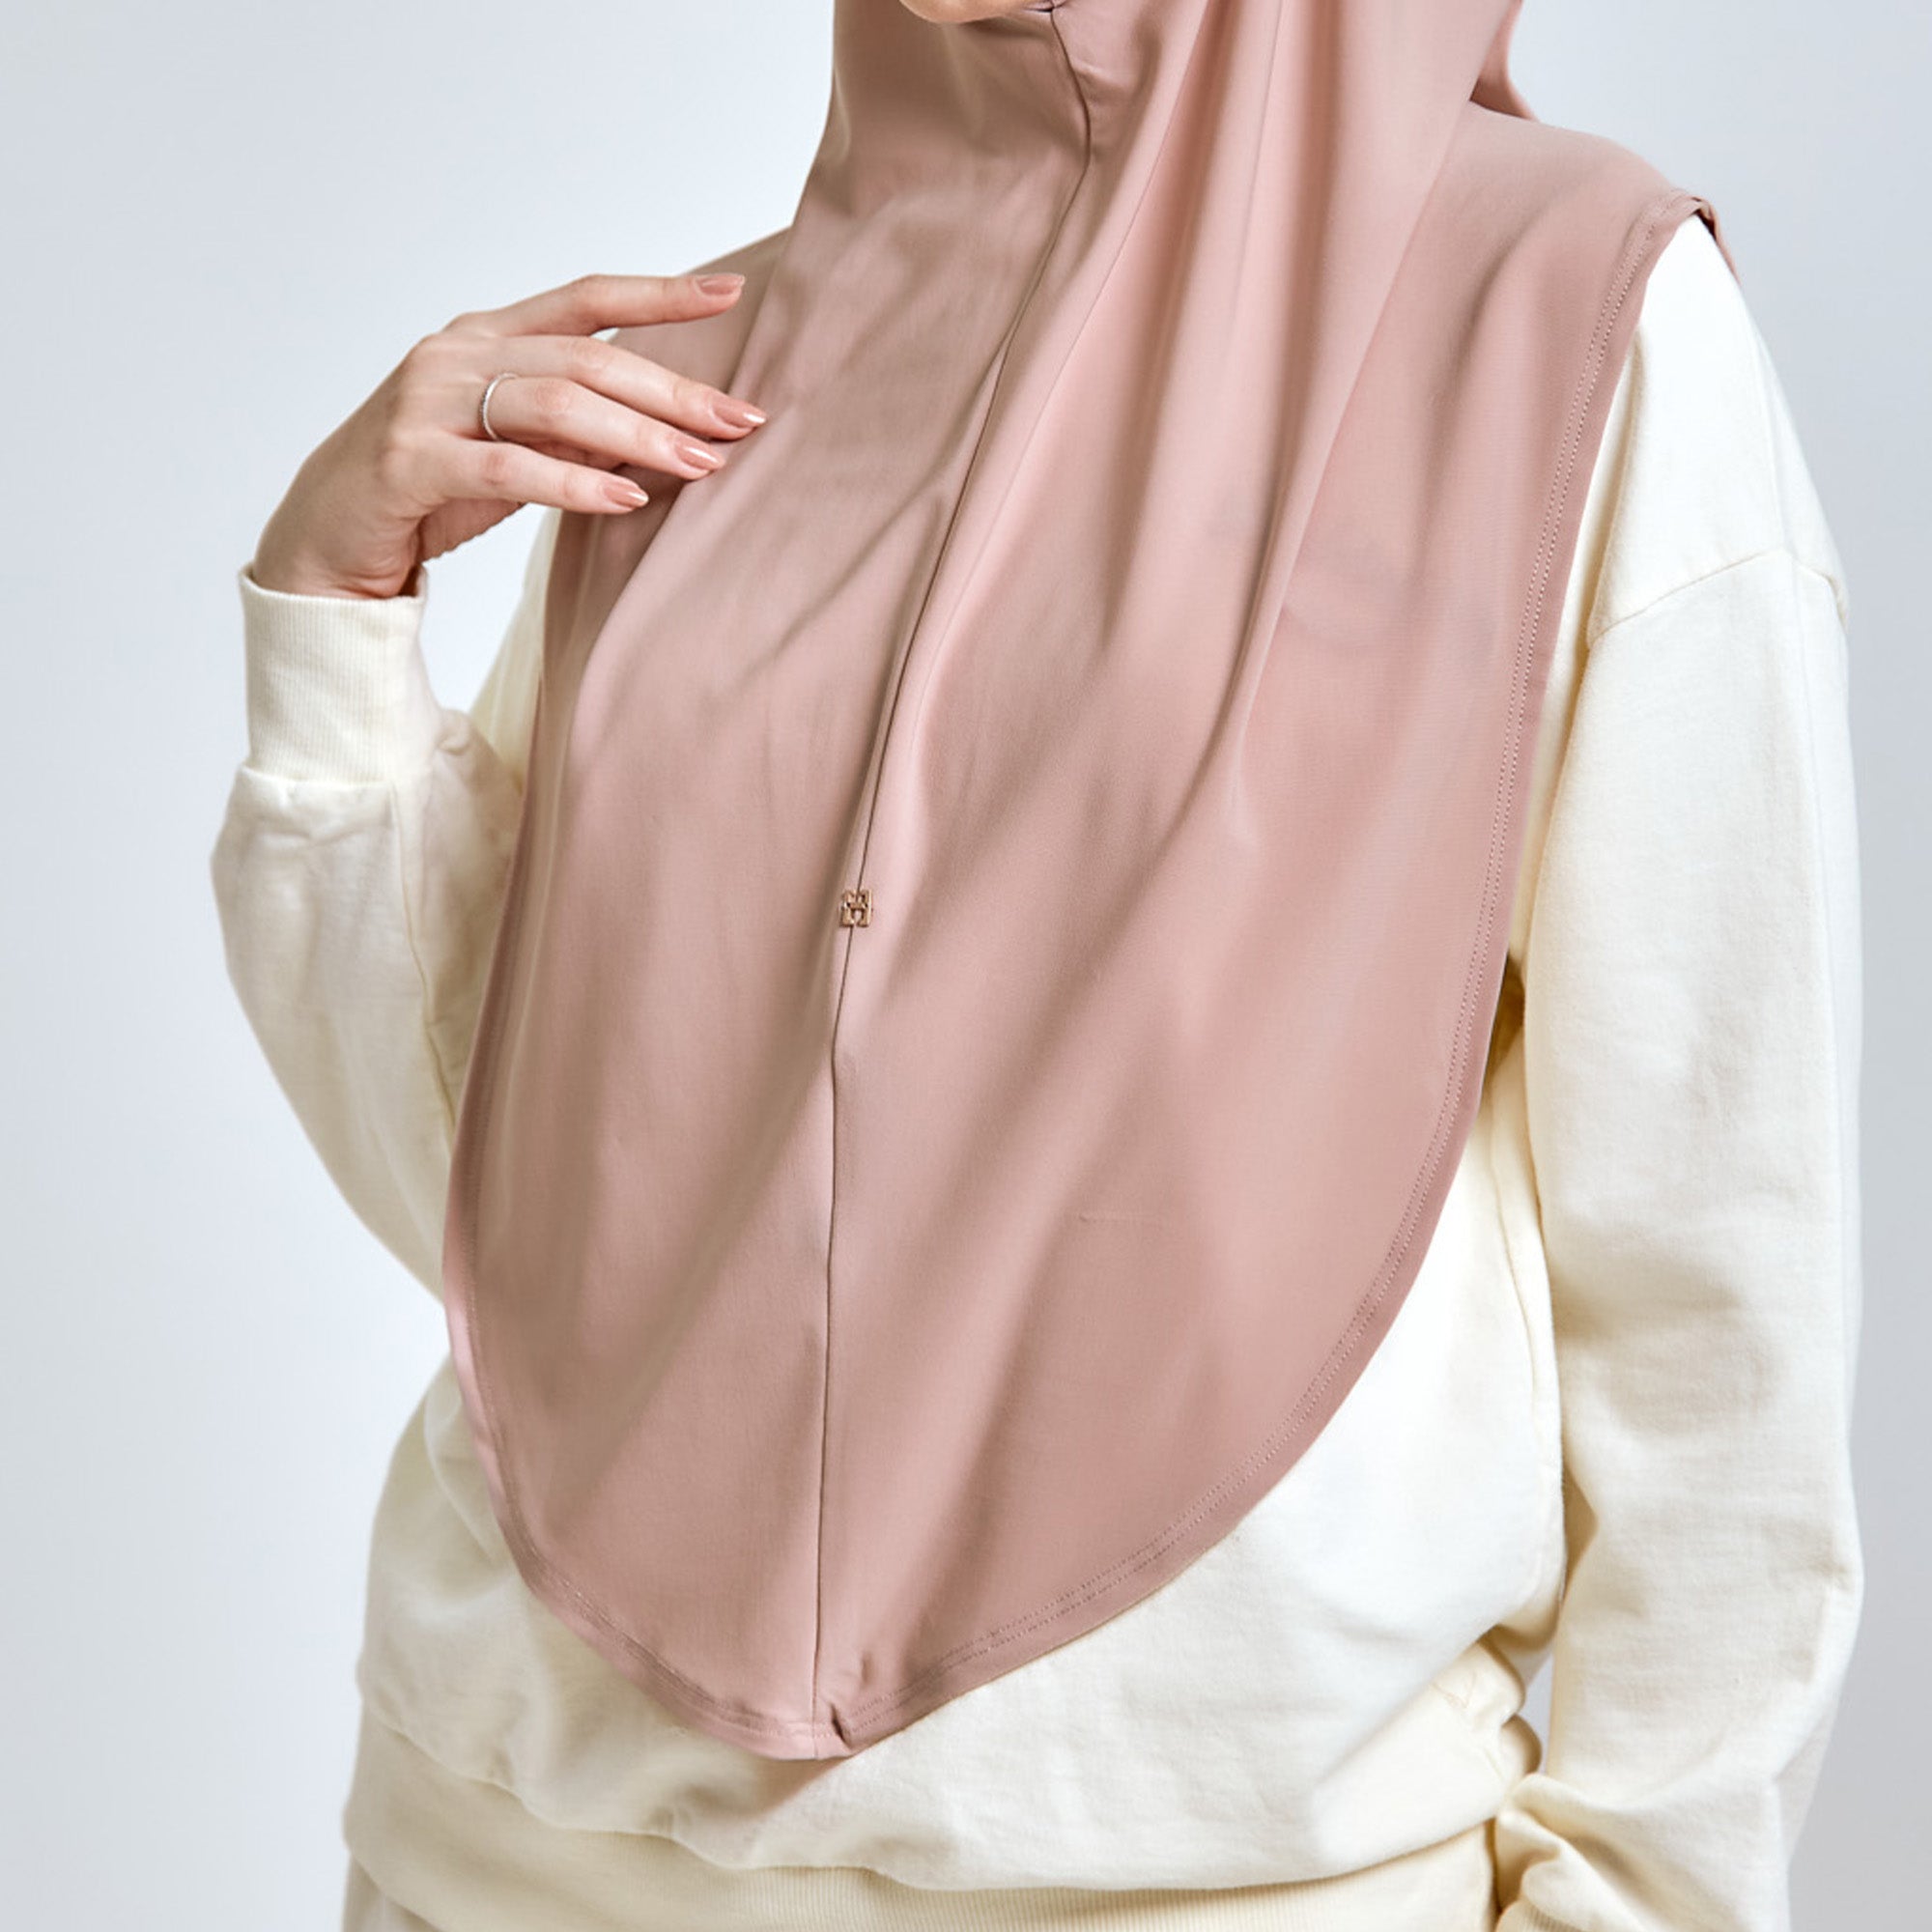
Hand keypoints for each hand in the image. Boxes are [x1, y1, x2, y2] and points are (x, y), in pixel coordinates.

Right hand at [248, 271, 767, 600]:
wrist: (329, 536)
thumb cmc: (431, 489)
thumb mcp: (515, 452)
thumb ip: (577, 433)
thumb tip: (667, 433)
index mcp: (485, 337)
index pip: (585, 300)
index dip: (658, 294)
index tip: (730, 292)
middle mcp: (457, 353)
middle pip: (584, 359)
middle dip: (669, 391)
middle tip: (738, 420)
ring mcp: (427, 402)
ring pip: (552, 404)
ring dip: (635, 436)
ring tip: (699, 465)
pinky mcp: (410, 462)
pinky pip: (507, 467)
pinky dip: (573, 484)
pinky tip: (625, 500)